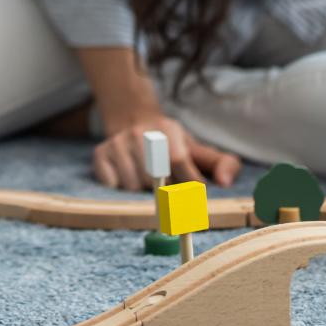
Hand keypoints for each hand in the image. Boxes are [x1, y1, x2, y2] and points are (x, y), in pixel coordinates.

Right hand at [94, 108, 240, 190]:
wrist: (133, 120)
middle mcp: (140, 133)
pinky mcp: (100, 153)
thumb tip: (224, 183)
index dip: (188, 188)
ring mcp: (118, 143)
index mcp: (169, 131)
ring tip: (147, 181)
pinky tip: (127, 177)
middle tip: (169, 194)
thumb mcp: (197, 149)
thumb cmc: (171, 144)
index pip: (179, 162)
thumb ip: (222, 163)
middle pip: (155, 180)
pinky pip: (112, 185)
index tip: (194, 204)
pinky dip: (120, 189)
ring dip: (142, 193)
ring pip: (133, 186)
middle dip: (165, 193)